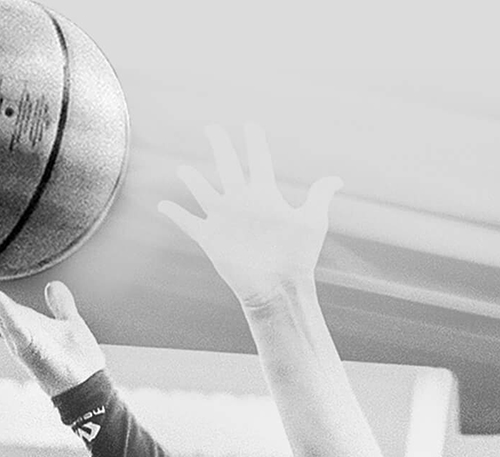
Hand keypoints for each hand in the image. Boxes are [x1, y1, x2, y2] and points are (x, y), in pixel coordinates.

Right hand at [0, 258, 104, 395]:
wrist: (88, 386)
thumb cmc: (77, 360)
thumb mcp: (69, 324)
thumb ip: (60, 305)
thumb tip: (54, 285)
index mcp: (22, 321)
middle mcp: (15, 329)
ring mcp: (20, 339)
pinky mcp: (31, 348)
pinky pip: (16, 327)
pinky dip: (7, 312)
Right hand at [158, 123, 342, 309]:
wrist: (279, 287)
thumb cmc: (298, 256)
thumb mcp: (311, 222)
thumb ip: (319, 196)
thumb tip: (337, 178)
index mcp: (265, 195)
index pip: (258, 161)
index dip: (254, 142)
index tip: (250, 125)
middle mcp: (243, 202)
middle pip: (227, 166)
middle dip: (220, 146)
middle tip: (212, 128)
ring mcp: (225, 219)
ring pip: (203, 191)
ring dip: (192, 180)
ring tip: (183, 169)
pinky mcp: (210, 238)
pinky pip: (188, 222)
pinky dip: (174, 214)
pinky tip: (162, 205)